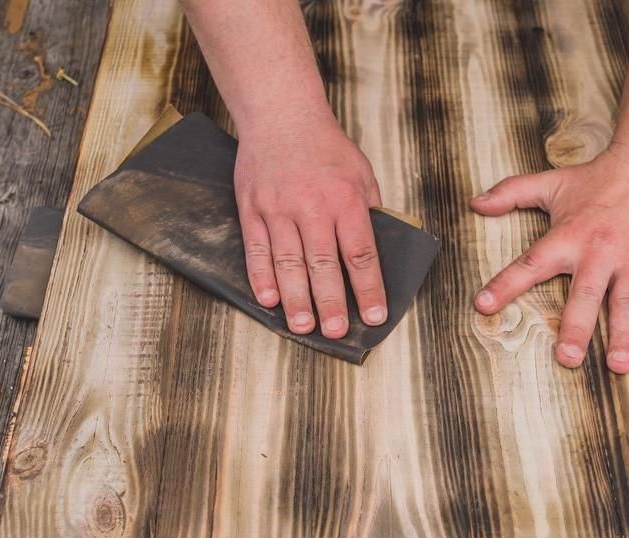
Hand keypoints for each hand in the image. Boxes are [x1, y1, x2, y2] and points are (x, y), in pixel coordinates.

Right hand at [234, 113, 385, 338]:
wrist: (282, 115)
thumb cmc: (326, 148)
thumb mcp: (362, 174)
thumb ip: (368, 213)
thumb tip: (374, 254)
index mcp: (346, 200)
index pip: (361, 254)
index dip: (369, 288)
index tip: (375, 315)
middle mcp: (312, 207)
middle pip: (324, 264)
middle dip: (331, 302)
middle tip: (335, 332)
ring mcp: (279, 209)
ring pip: (288, 262)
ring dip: (296, 298)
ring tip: (303, 326)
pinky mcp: (253, 208)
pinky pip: (257, 249)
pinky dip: (262, 277)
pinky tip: (269, 300)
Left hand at [470, 145, 628, 373]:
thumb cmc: (599, 178)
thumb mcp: (551, 184)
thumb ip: (510, 193)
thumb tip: (475, 202)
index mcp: (569, 238)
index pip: (530, 264)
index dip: (505, 284)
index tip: (483, 305)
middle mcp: (600, 253)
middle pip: (585, 295)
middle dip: (576, 327)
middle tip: (567, 358)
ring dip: (625, 334)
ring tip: (619, 364)